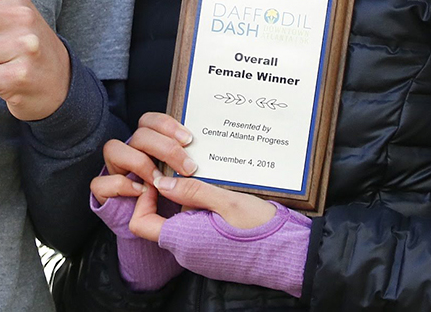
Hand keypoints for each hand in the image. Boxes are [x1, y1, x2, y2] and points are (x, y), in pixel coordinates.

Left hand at [94, 113, 275, 238]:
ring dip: (187, 203)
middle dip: (168, 196)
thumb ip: (191, 191)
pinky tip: (219, 200)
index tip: (162, 178)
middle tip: (186, 174)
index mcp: (184, 240)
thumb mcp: (226, 201)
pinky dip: (200, 214)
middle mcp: (186, 252)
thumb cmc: (260, 228)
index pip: (140, 222)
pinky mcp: (212, 254)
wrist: (290, 255)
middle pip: (159, 221)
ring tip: (208, 184)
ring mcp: (199, 256)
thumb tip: (161, 181)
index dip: (144, 198)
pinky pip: (194, 232)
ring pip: (178, 224)